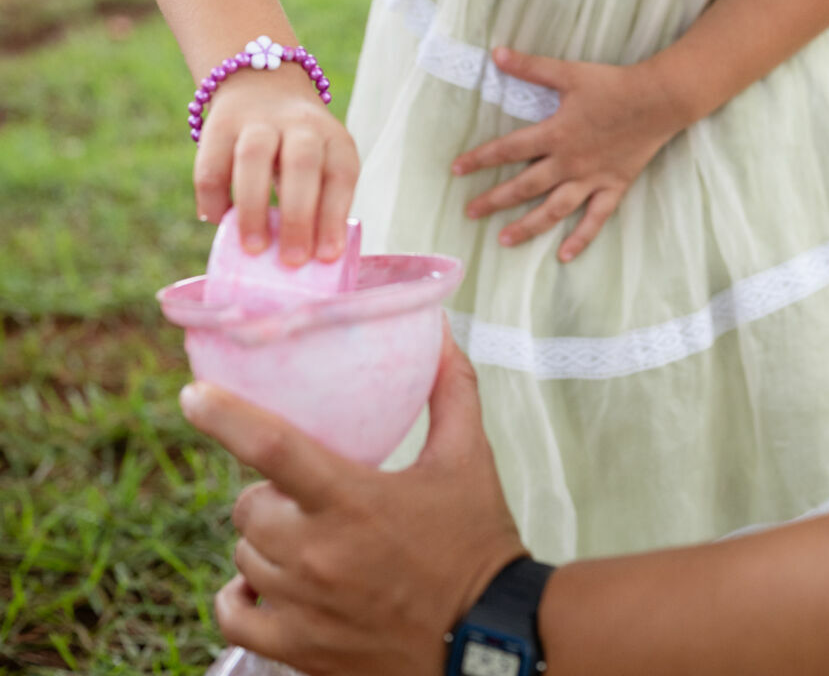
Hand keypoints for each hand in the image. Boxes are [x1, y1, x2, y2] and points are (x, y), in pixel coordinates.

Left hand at [179, 326, 525, 675]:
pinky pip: (234, 615)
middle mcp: (318, 555)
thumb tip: (437, 333)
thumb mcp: (468, 459)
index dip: (224, 416)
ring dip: (264, 539)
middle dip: (270, 492)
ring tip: (306, 535)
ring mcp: (303, 607)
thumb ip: (451, 389)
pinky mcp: (299, 649)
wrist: (488, 640)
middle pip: (250, 504)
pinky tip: (266, 582)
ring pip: (244, 554)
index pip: (272, 447)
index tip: (192, 395)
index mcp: (353, 500)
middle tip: (306, 491)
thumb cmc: (476, 546)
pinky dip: (241, 595)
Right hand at [193, 65, 358, 264]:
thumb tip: (303, 268)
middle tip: (291, 260)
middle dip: (297, 215)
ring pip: (254, 155)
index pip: (340, 174)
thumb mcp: (321, 164)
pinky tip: (217, 221)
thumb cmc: (299, 149)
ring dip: (254, 205)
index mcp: (333, 139)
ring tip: (253, 248)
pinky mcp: (219, 125)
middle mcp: (299, 124)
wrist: (263, 84)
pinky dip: (213, 197)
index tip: (326, 257)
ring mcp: (257, 120)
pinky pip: (211, 162)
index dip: (334, 215)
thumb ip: (316, 205)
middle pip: (301, 162)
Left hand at [453, 49, 682, 260]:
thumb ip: (531, 67)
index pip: (508, 150)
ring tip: (503, 240)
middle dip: (494, 200)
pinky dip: (580, 239)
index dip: (480, 159)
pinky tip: (563, 256)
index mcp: (555, 134)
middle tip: (470, 212)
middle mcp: (569, 163)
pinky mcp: (613, 187)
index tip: (456, 170)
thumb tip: (495, 53)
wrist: (658, 99)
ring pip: (554, 209)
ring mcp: (591, 179)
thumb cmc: (612, 84)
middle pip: (525, 186)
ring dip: (528, 226)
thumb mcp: (569, 73)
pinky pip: (595, 219)